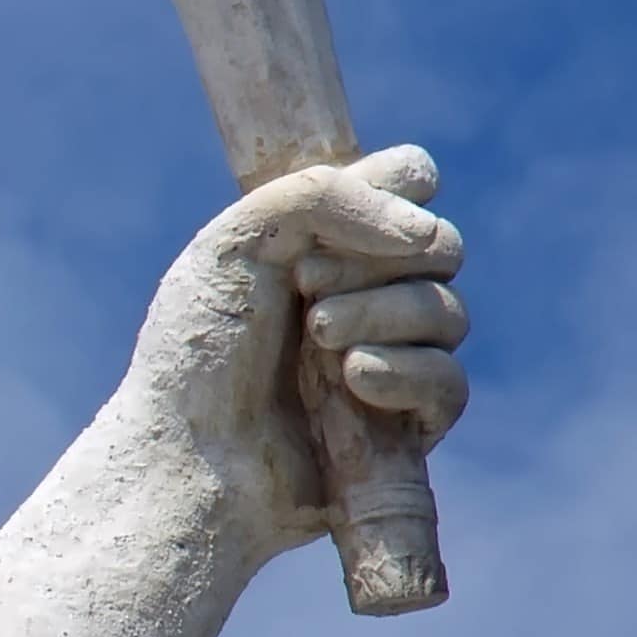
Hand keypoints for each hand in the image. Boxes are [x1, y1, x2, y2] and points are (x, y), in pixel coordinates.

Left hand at [121, 145, 469, 548]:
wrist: (187, 456)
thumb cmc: (199, 347)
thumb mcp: (238, 240)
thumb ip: (325, 195)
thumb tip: (425, 231)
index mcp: (329, 238)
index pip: (411, 180)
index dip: (392, 189)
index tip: (329, 218)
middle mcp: (368, 293)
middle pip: (441, 244)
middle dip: (375, 260)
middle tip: (303, 287)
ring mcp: (393, 358)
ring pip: (448, 312)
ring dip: (382, 314)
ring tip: (317, 338)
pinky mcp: (408, 427)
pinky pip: (450, 383)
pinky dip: (406, 372)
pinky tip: (354, 379)